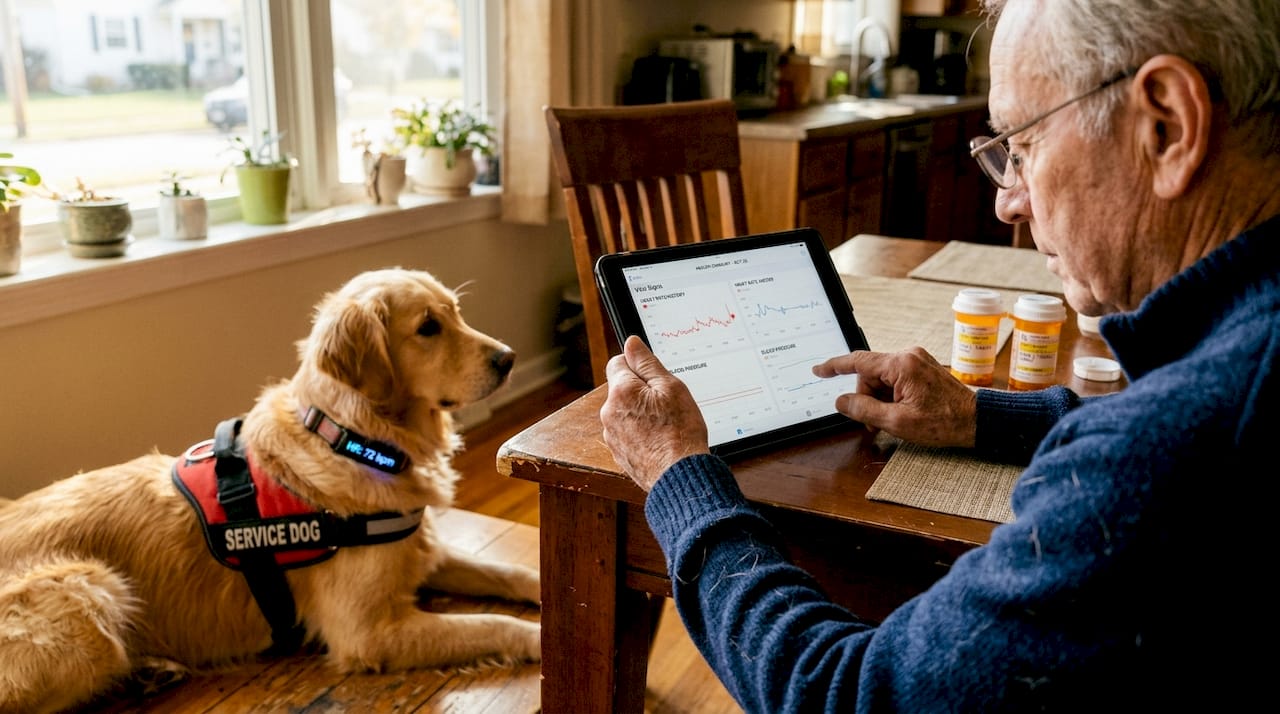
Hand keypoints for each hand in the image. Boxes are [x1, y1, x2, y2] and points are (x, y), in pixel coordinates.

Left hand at [600, 335, 710, 490]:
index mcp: (620, 392)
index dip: (638, 365)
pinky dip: (640, 432)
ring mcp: (612, 435)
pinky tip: (660, 439)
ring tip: (665, 424)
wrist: (679, 477)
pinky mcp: (619, 453)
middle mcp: (609, 413)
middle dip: (641, 391)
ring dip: (640, 412)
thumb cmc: (680, 432)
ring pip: (625, 412)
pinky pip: (628, 432)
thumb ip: (647, 363)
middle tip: (667, 403)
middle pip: (621, 388)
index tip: (655, 377)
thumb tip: (631, 344)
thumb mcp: (670, 387)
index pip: (618, 362)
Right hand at [813, 347, 977, 447]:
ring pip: (882, 378)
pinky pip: (895, 378)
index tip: (818, 370)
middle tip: (873, 424)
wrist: (977, 420)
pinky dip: (891, 395)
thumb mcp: (897, 422)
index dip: (834, 367)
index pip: (858, 362)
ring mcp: (916, 360)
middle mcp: (908, 356)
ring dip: (880, 399)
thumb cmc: (944, 422)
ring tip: (891, 420)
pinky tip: (899, 411)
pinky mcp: (922, 367)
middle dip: (867, 398)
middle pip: (870, 374)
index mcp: (901, 365)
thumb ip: (865, 409)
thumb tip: (842, 401)